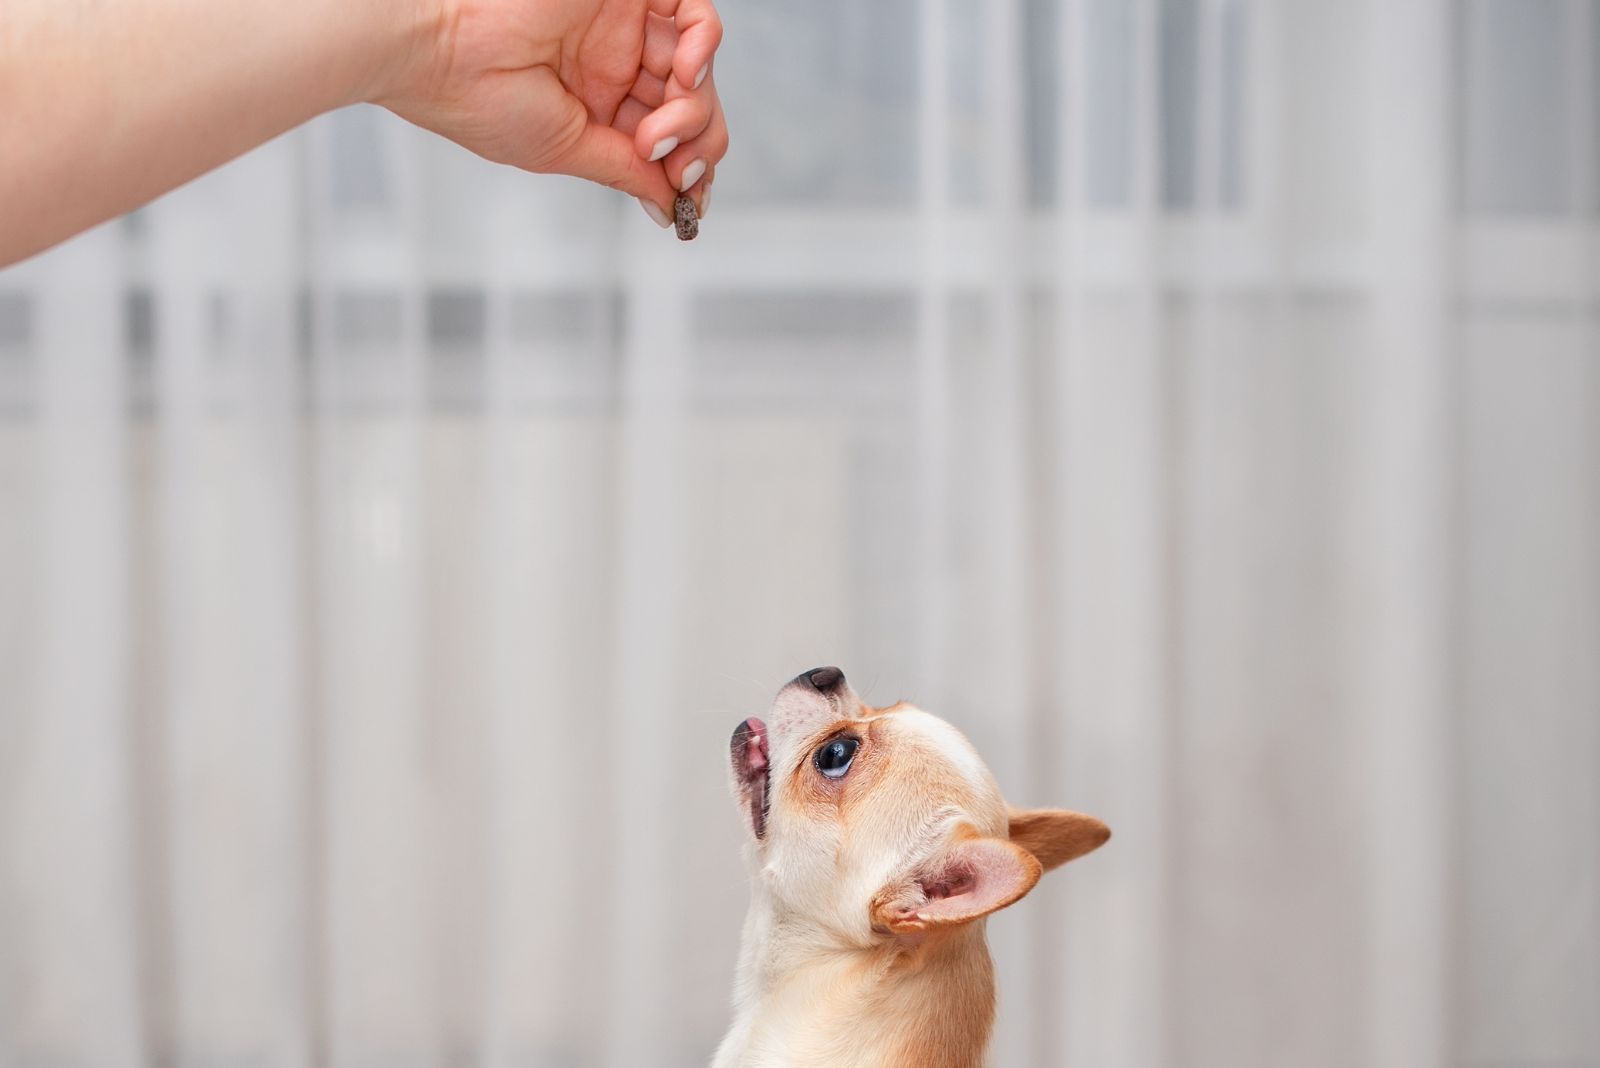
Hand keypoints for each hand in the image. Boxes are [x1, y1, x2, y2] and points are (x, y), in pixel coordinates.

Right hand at [379, 0, 726, 225]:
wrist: (438, 50)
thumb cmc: (480, 102)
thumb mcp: (567, 151)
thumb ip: (627, 170)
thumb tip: (673, 206)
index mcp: (600, 109)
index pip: (671, 140)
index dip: (692, 170)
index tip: (691, 202)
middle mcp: (617, 68)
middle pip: (693, 107)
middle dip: (697, 144)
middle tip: (673, 166)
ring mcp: (624, 30)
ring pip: (699, 68)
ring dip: (696, 109)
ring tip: (657, 135)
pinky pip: (693, 11)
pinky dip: (705, 46)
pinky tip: (686, 75)